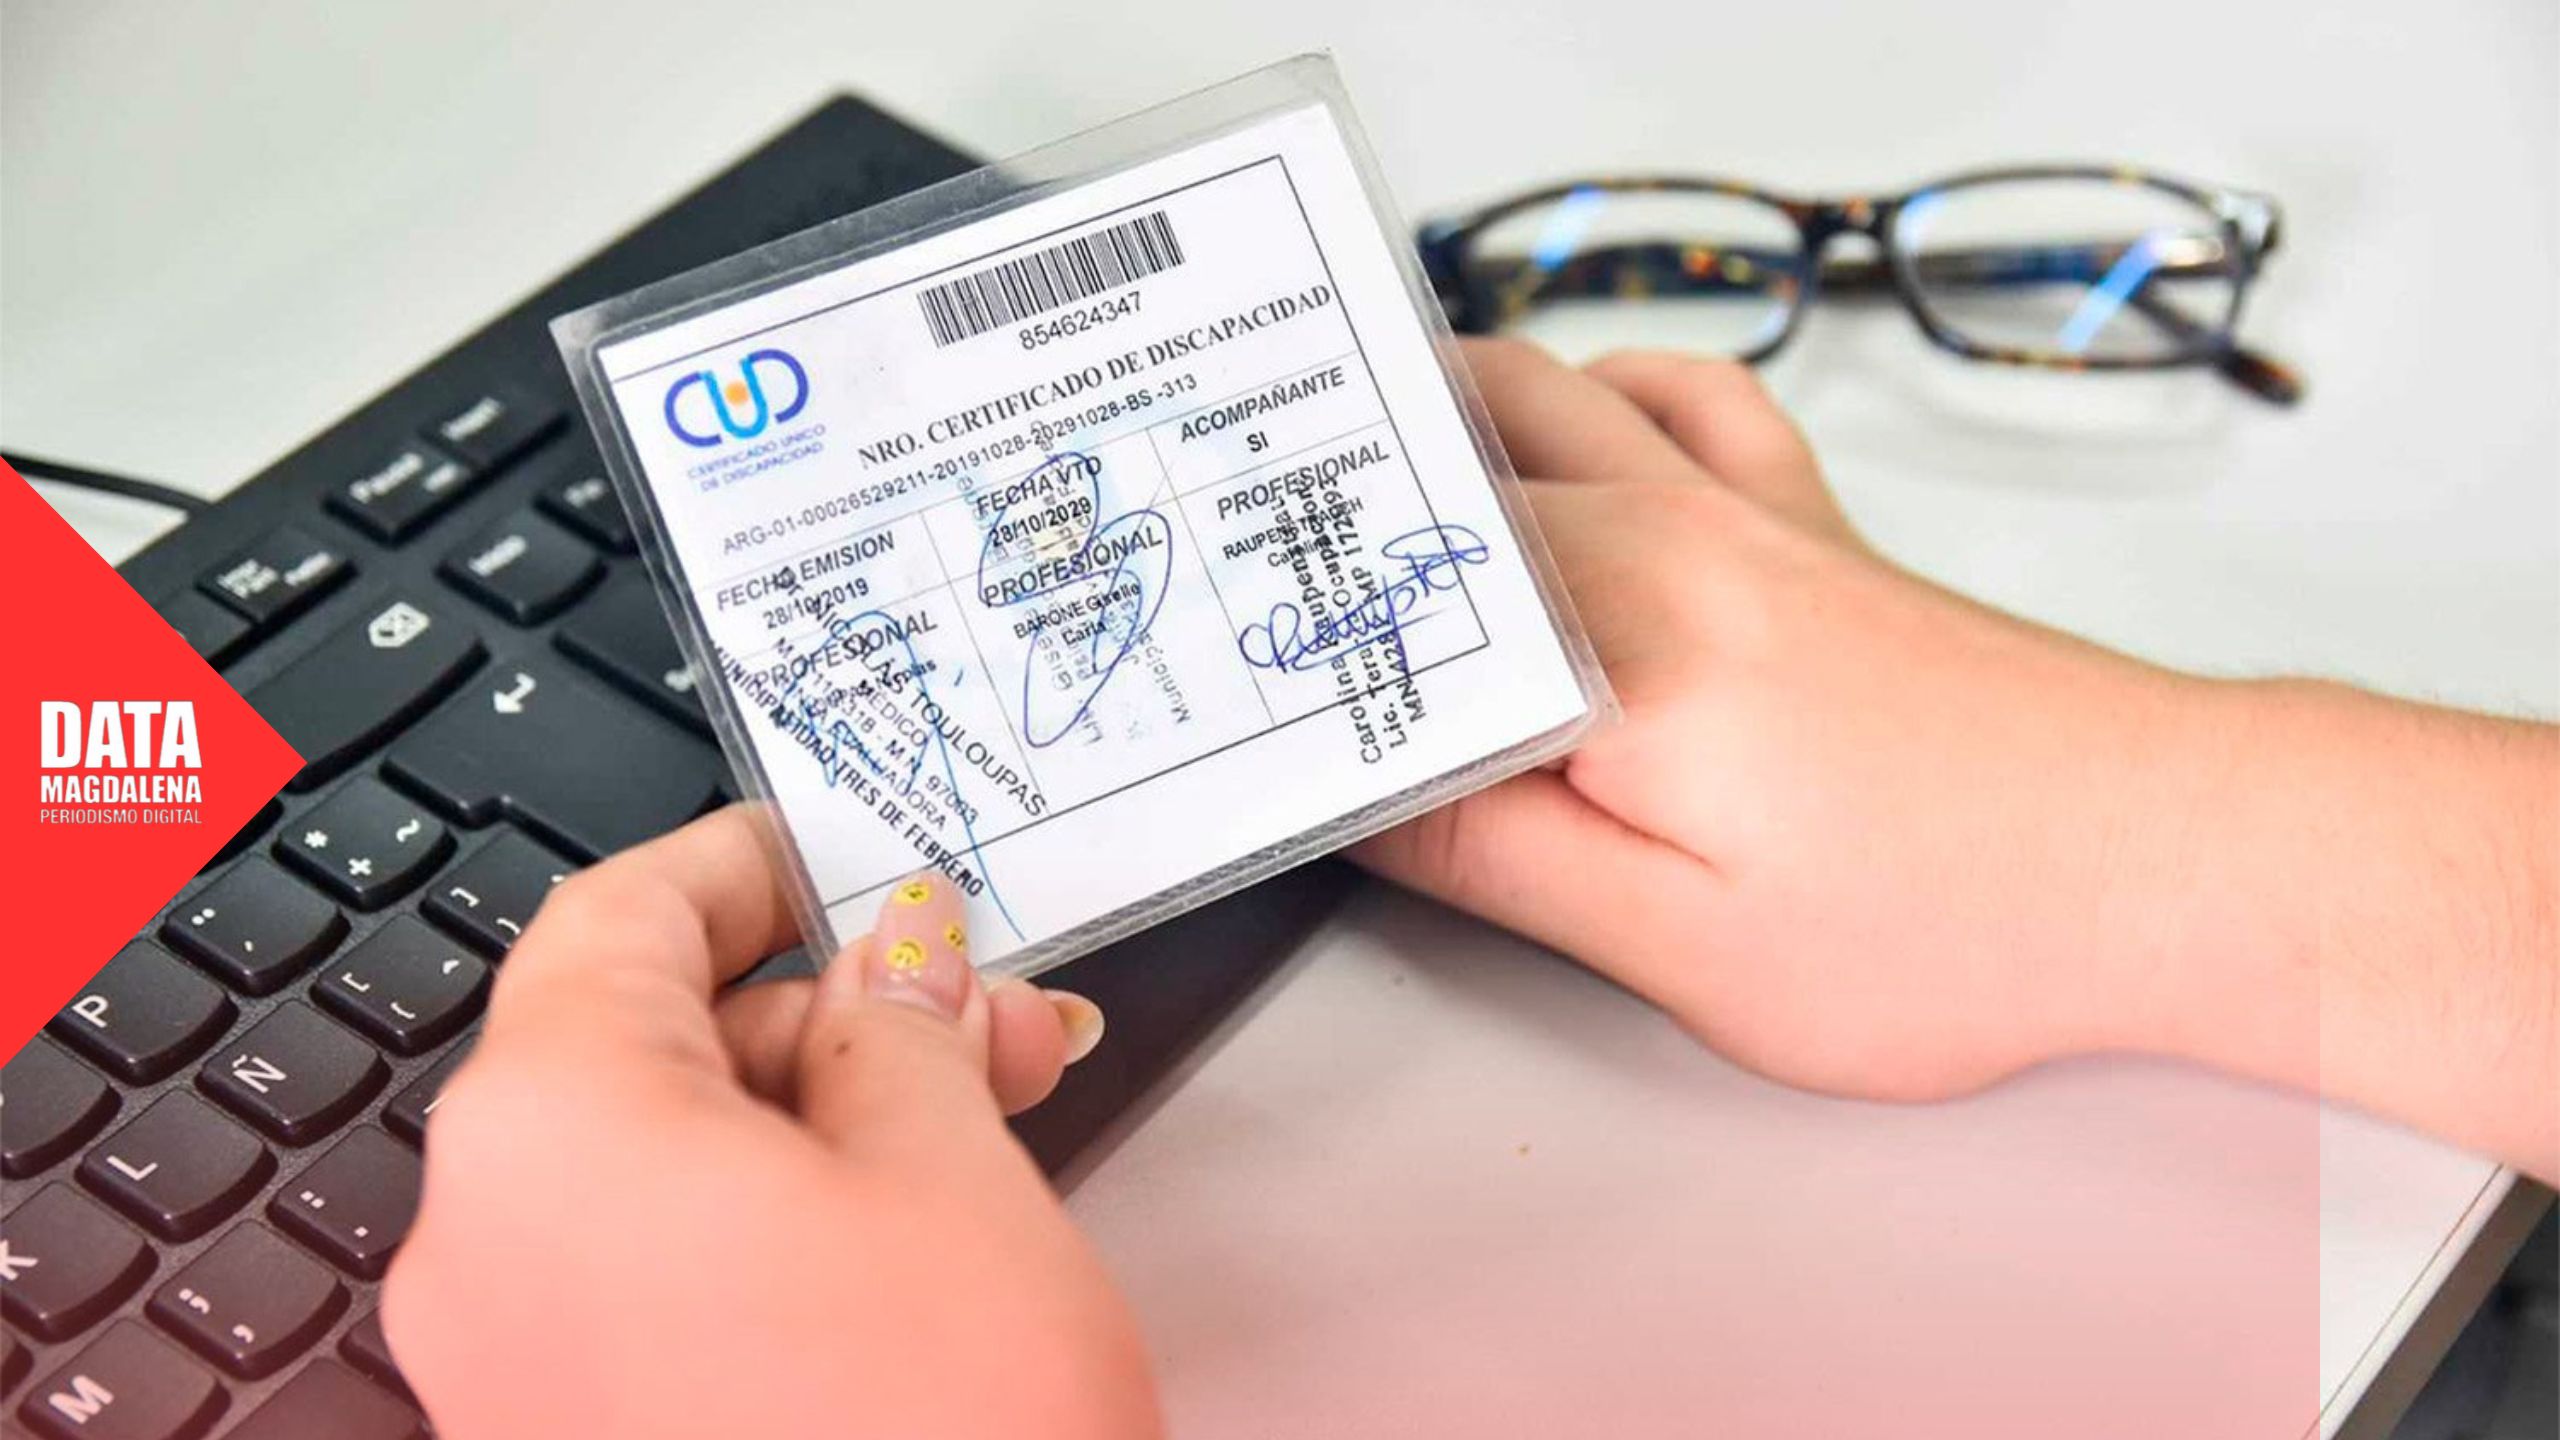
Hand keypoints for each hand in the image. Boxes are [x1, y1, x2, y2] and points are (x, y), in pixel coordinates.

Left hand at [382, 807, 1160, 1438]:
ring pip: (659, 1170)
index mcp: (552, 1134)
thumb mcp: (954, 1179)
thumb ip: (908, 1029)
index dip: (747, 867)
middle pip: (638, 1045)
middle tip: (989, 1011)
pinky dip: (768, 1227)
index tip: (838, 857)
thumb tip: (899, 954)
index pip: (619, 918)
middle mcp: (487, 1248)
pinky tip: (904, 1236)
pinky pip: (651, 1280)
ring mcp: (512, 1368)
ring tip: (985, 1124)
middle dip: (826, 1011)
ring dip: (816, 1118)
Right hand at [1357, 340, 2559, 1174]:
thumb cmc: (1961, 918)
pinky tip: (1572, 441)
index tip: (1246, 716)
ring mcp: (1742, 510)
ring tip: (1365, 508)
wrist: (2167, 852)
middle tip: (1266, 604)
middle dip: (1334, 531)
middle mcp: (1669, 537)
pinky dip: (1602, 391)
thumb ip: (1494, 857)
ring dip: (1440, 433)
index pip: (1387, 618)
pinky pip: (1683, 392)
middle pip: (1439, 477)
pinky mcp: (1804, 520)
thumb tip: (1360, 797)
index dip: (1297, 661)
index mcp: (1616, 644)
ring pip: (1540, 393)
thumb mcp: (1683, 946)